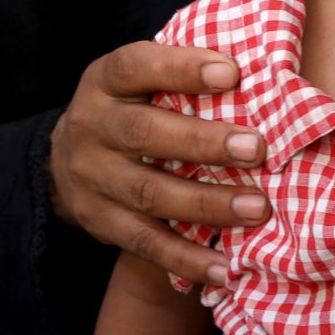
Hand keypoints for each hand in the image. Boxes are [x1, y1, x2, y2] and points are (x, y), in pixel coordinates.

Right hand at [49, 42, 269, 287]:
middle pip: (144, 133)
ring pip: (150, 193)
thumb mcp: (144, 81)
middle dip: (203, 143)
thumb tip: (267, 65)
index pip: (137, 66)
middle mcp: (92, 127)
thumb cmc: (136, 109)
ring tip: (258, 209)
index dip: (181, 68)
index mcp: (106, 81)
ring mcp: (93, 179)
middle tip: (256, 150)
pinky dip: (188, 259)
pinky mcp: (100, 222)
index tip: (232, 73)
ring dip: (208, 204)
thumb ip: (187, 74)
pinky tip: (226, 269)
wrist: (67, 161)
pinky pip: (146, 245)